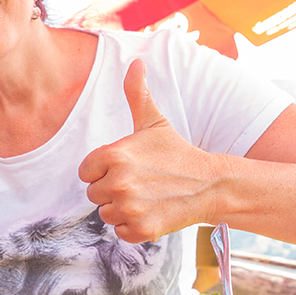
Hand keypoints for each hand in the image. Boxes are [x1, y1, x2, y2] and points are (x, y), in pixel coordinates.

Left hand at [78, 59, 216, 242]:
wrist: (210, 184)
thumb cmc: (176, 152)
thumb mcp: (154, 122)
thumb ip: (137, 94)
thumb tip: (135, 62)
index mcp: (113, 155)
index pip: (85, 172)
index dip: (102, 171)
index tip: (126, 167)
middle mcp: (118, 182)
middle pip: (94, 194)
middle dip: (112, 190)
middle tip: (140, 182)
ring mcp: (130, 207)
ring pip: (106, 214)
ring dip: (122, 209)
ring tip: (147, 197)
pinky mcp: (141, 229)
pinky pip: (120, 231)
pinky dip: (133, 226)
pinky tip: (151, 212)